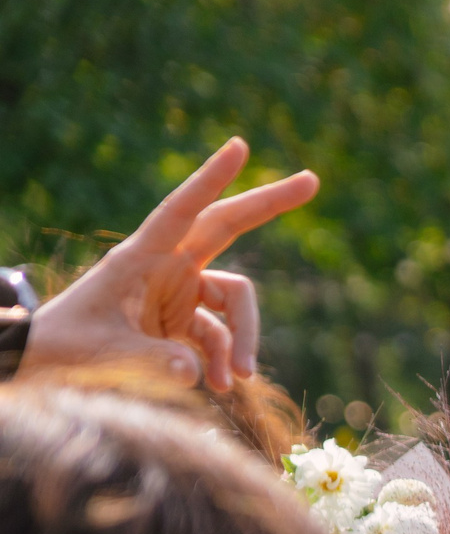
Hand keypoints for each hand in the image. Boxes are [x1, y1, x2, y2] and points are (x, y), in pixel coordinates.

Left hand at [19, 138, 316, 391]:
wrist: (53, 354)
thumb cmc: (68, 341)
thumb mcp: (104, 352)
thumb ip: (152, 360)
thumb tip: (197, 374)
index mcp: (141, 256)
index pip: (181, 211)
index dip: (210, 180)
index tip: (240, 147)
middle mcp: (168, 265)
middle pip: (228, 227)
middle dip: (269, 205)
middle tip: (312, 181)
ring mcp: (181, 291)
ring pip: (235, 304)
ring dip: (242, 342)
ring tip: (235, 382)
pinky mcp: (187, 319)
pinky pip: (222, 337)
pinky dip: (224, 362)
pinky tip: (215, 387)